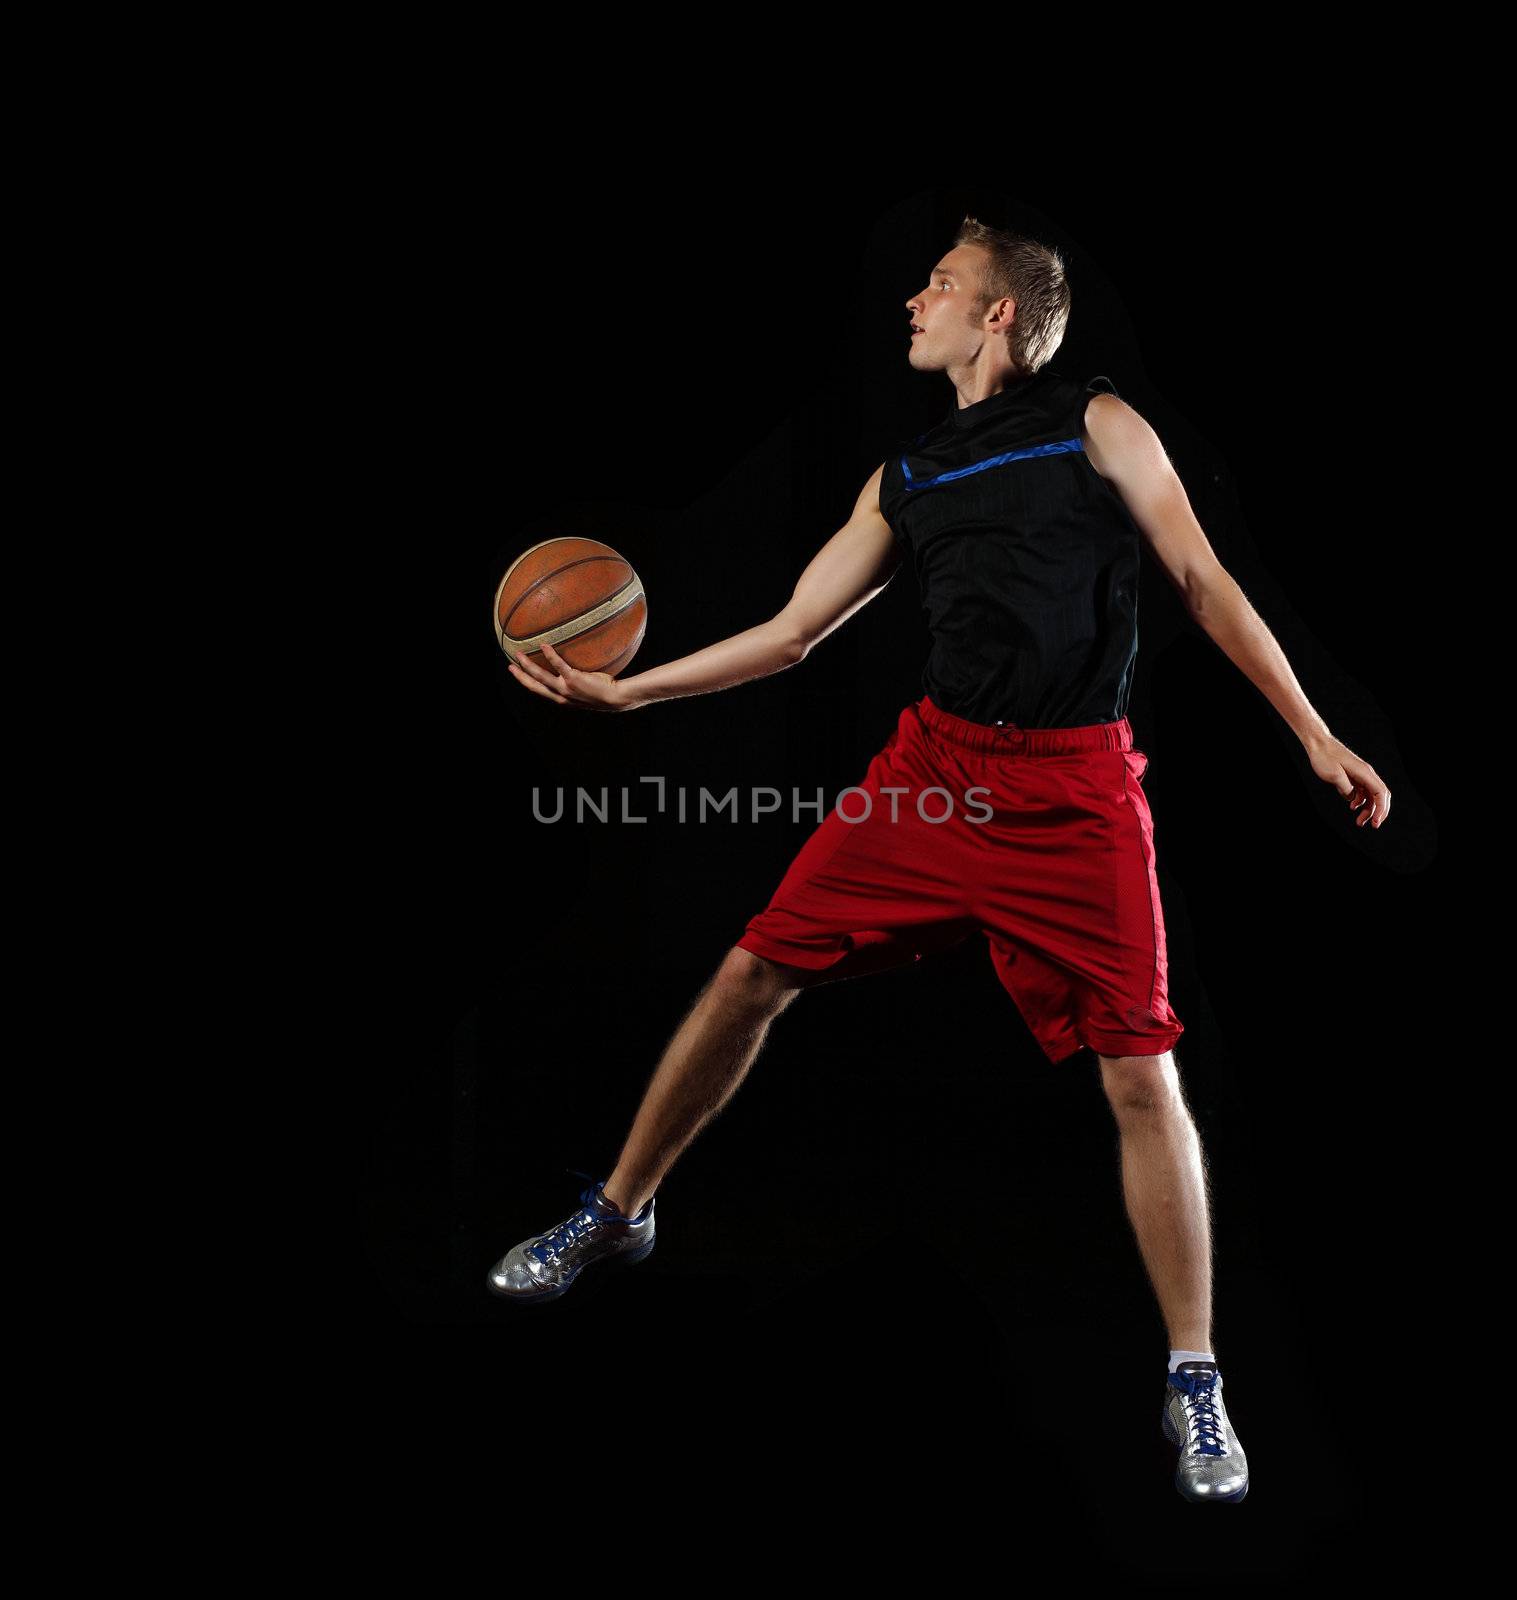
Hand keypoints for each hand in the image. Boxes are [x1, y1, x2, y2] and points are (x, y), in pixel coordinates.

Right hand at [507, 640, 630, 711]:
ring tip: (519, 654)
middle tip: (510, 665)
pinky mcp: (574, 680)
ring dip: (527, 666)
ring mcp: (566, 689)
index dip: (526, 683)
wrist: (616, 698)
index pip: (539, 691)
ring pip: (541, 677)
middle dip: (520, 676)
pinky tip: (544, 645)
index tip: (518, 673)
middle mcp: (561, 696)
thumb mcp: (585, 688)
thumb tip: (574, 665)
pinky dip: (550, 656)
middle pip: (534, 686)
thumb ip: (575, 680)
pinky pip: (559, 665)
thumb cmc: (603, 691)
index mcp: (562, 699)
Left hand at [1306, 734, 1390, 827]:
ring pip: (1371, 795)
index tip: (1375, 822)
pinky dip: (1360, 801)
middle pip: (1380, 795)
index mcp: (1365, 773)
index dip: (1381, 809)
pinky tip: (1352, 807)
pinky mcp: (1354, 776)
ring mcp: (1361, 775)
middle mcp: (1366, 774)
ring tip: (1359, 822)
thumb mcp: (1334, 775)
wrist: (1318, 744)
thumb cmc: (1324, 757)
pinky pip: (1362, 791)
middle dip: (1379, 811)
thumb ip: (1346, 788)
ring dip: (1368, 809)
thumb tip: (1353, 798)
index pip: (1381, 793)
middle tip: (1372, 825)